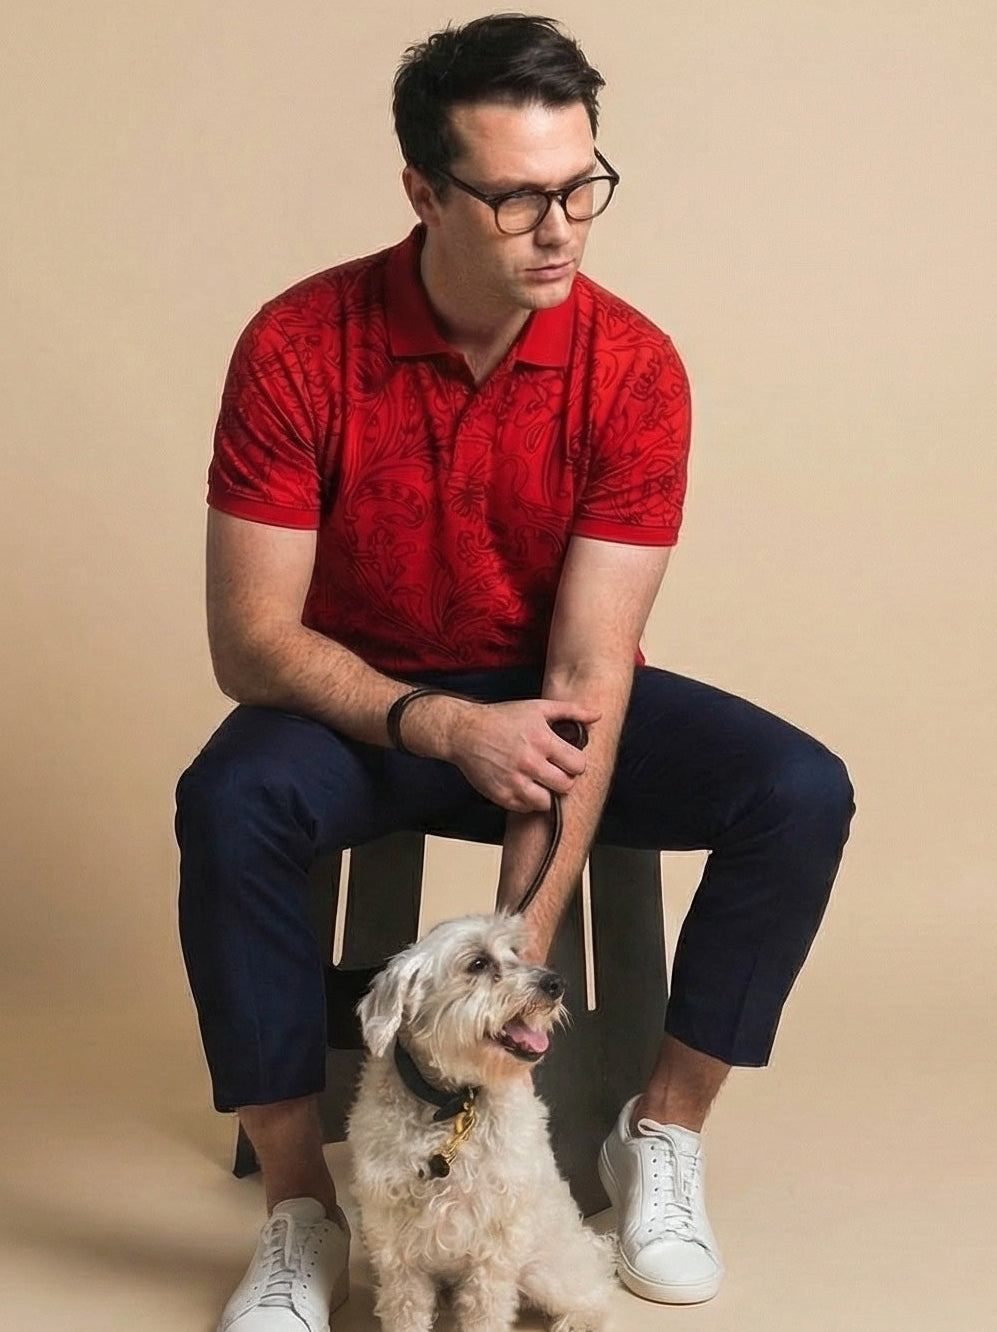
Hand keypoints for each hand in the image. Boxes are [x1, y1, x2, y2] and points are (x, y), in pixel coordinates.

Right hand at [448, 698, 600, 812]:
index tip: (567, 760)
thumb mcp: (538, 708)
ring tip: (539, 780)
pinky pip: (526, 808)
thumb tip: (597, 714)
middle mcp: (529, 762)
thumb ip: (571, 711)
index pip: (578, 765)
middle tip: (554, 771)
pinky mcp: (501, 795)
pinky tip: (523, 785)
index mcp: (541, 740)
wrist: (465, 731)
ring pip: (547, 802)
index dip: (576, 763)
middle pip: (566, 786)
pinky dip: (528, 800)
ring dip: (546, 793)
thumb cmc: (502, 718)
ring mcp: (514, 781)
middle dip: (563, 779)